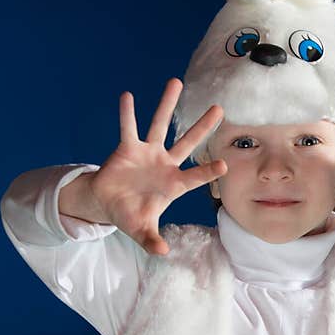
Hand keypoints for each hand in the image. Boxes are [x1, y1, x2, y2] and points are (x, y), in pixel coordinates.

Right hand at [88, 78, 226, 255]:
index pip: (196, 176)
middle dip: (203, 126)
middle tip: (220, 108)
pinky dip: (127, 114)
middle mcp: (166, 164)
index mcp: (174, 184)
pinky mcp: (128, 148)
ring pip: (160, 125)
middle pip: (188, 142)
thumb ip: (152, 240)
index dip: (209, 170)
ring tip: (176, 82)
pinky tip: (128, 96)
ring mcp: (148, 153)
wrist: (108, 204)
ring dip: (167, 105)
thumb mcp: (141, 230)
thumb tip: (162, 252)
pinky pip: (128, 128)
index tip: (225, 163)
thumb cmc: (131, 216)